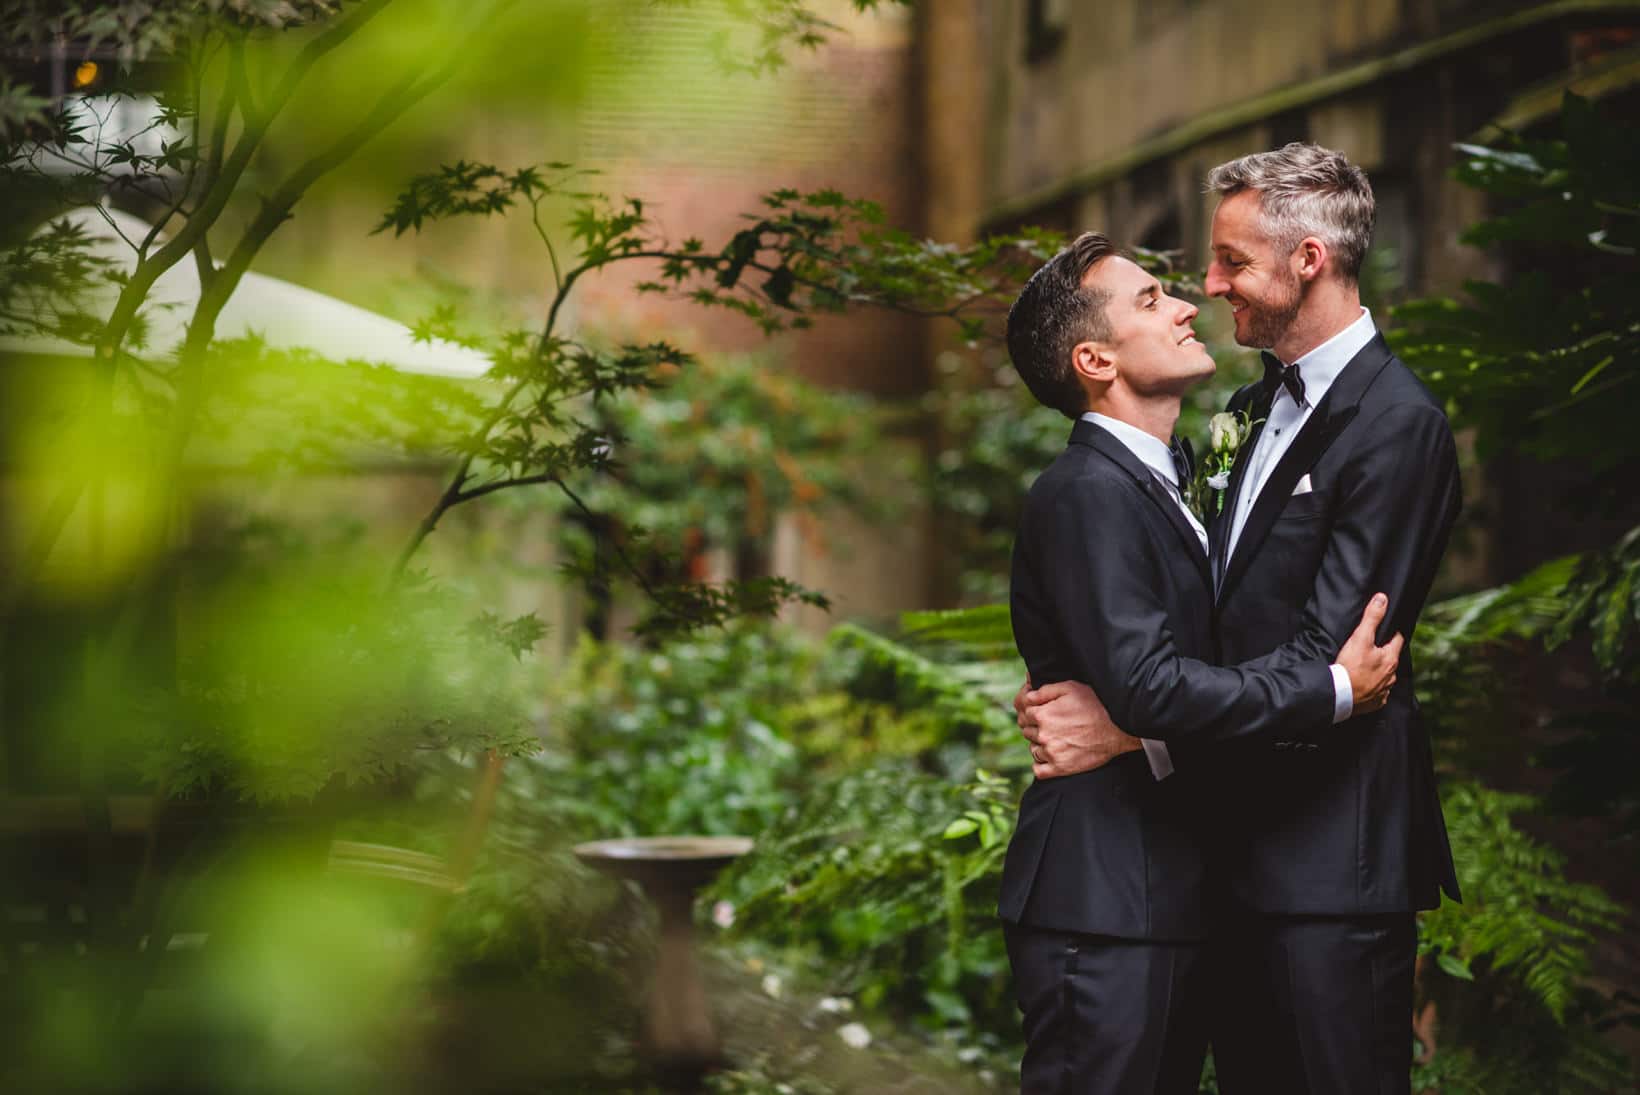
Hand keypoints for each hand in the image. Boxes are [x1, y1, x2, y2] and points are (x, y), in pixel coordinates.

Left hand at [1016, 679, 1140, 779]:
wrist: (1118, 728)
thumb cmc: (1095, 705)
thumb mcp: (1070, 688)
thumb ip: (1044, 691)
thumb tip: (1028, 695)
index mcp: (1042, 715)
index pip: (1024, 712)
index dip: (1033, 709)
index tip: (1045, 710)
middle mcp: (1043, 735)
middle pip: (1027, 730)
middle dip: (1036, 725)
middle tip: (1053, 723)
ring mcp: (1051, 753)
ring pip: (1033, 749)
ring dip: (1039, 743)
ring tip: (1056, 737)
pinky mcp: (1061, 768)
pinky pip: (1038, 770)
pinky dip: (1041, 763)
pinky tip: (1051, 755)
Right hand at [1336, 592, 1402, 715]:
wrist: (1339, 695)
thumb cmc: (1350, 667)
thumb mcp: (1360, 637)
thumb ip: (1372, 617)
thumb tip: (1382, 599)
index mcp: (1390, 659)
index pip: (1397, 640)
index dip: (1390, 633)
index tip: (1384, 631)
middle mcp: (1391, 676)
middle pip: (1390, 659)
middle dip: (1383, 654)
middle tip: (1369, 649)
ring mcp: (1384, 690)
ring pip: (1385, 677)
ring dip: (1378, 672)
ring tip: (1364, 668)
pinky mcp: (1375, 702)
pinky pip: (1377, 693)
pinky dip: (1372, 688)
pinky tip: (1362, 684)